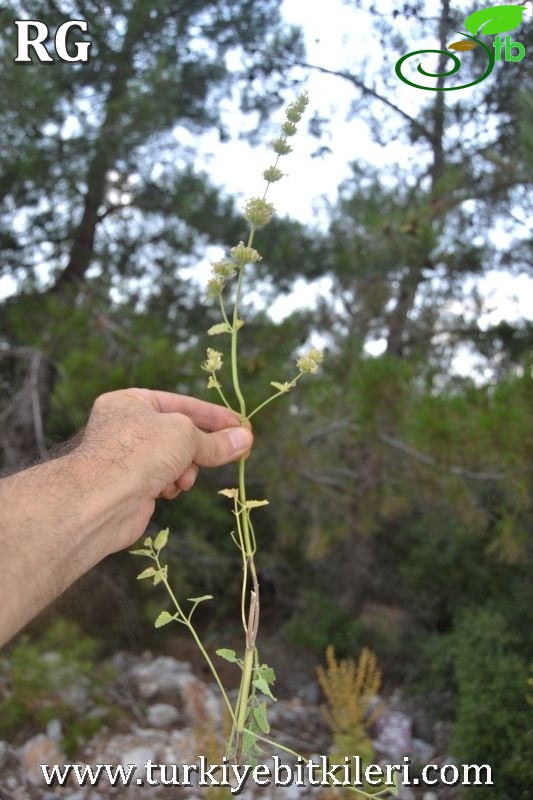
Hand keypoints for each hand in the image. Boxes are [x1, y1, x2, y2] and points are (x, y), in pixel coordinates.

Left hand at [77, 388, 252, 549]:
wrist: (103, 499)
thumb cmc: (140, 452)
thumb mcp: (186, 436)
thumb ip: (216, 441)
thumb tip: (245, 439)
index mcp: (131, 402)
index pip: (181, 403)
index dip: (214, 416)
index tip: (242, 427)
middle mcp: (126, 427)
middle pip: (179, 433)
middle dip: (202, 446)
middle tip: (234, 453)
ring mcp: (128, 458)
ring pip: (174, 459)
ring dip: (187, 468)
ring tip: (185, 477)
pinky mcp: (132, 486)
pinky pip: (164, 479)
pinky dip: (172, 484)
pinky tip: (170, 490)